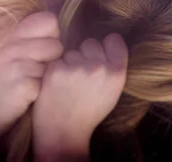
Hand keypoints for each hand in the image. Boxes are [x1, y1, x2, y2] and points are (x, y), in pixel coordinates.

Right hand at [0, 11, 62, 149]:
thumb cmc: (1, 80)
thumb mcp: (9, 52)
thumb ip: (28, 38)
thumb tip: (55, 31)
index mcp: (11, 34)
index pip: (48, 20)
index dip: (51, 36)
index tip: (41, 49)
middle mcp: (13, 46)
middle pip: (56, 44)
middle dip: (53, 58)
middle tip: (38, 69)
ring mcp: (17, 65)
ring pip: (55, 65)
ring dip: (48, 75)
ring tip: (32, 81)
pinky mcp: (24, 85)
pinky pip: (48, 83)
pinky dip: (42, 91)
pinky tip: (28, 94)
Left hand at [32, 33, 128, 160]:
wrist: (64, 132)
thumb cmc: (88, 111)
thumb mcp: (112, 91)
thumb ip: (111, 66)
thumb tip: (104, 42)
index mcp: (117, 72)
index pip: (114, 39)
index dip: (105, 47)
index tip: (99, 58)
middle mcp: (99, 67)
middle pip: (90, 42)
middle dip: (84, 55)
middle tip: (80, 77)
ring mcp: (76, 67)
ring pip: (71, 50)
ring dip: (68, 62)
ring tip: (68, 84)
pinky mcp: (56, 69)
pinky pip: (56, 58)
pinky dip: (54, 69)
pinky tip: (56, 84)